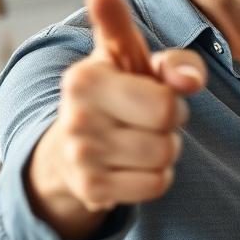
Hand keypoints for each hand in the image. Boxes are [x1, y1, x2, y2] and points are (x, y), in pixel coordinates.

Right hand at [25, 0, 205, 239]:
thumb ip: (161, 53)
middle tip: (149, 118)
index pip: (167, 96)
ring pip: (166, 158)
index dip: (173, 93)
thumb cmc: (112, 95)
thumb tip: (163, 50)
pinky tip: (132, 166)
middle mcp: (76, 115)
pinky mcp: (91, 189)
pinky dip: (156, 178)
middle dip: (171, 123)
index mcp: (86, 76)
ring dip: (165, 152)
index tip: (156, 86)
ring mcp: (80, 156)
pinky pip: (157, 186)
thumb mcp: (131, 62)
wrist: (66, 154)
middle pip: (170, 127)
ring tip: (139, 140)